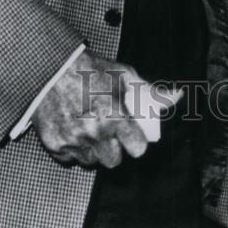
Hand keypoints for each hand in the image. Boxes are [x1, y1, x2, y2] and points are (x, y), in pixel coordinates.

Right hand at [32, 49, 153, 168]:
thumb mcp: (124, 75)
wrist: (51, 66)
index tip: (132, 136)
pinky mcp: (54, 146)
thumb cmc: (89, 69)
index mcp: (114, 117)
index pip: (137, 149)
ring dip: (94, 150)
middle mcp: (94, 133)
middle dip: (114, 149)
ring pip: (91, 161)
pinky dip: (72, 148)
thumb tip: (176, 96)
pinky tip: (72, 128)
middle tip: (109, 132)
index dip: (136, 142)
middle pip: (114, 161)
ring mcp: (72, 142)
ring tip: (90, 129)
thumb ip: (151, 91)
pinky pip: (69, 158)